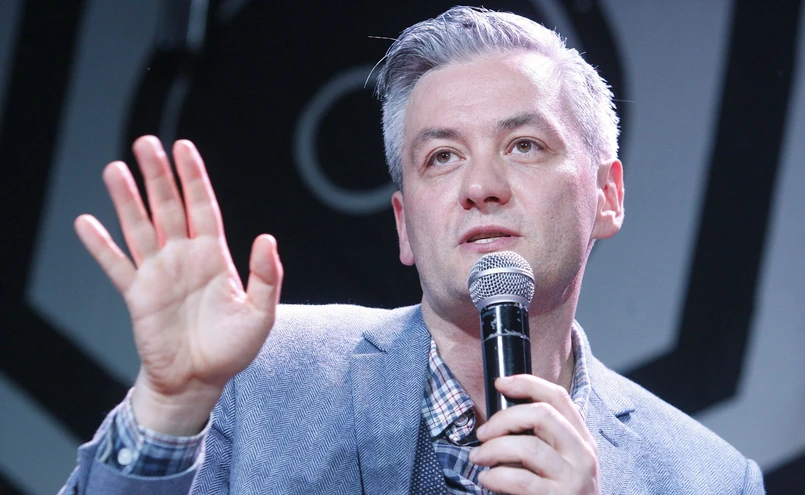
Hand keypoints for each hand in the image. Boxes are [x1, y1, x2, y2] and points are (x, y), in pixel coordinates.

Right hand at [74, 136, 282, 434]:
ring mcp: (158, 273)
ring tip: (114, 169)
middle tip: (145, 143)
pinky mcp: (138, 295)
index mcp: (214, 257)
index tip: (183, 147)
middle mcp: (184, 257)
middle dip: (158, 176)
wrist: (199, 380)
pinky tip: (87, 223)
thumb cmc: (232, 348)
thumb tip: (267, 239)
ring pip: (140, 227)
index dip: (193, 177)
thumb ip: (266, 276)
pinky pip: (116, 266)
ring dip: (127, 200)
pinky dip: (101, 246)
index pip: (203, 206)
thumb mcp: (260, 313)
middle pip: (169, 207)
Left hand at [469, 375, 599, 493]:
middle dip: (503, 419)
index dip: (527, 383)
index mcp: (582, 439)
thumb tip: (500, 417)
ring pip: (527, 446)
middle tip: (482, 433)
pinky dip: (495, 476)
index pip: (558, 397)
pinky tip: (486, 480)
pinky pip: (519, 479)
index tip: (500, 384)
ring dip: (492, 449)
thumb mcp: (559, 462)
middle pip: (541, 414)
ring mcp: (574, 479)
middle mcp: (583, 454)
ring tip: (478, 458)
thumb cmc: (557, 494)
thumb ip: (541, 438)